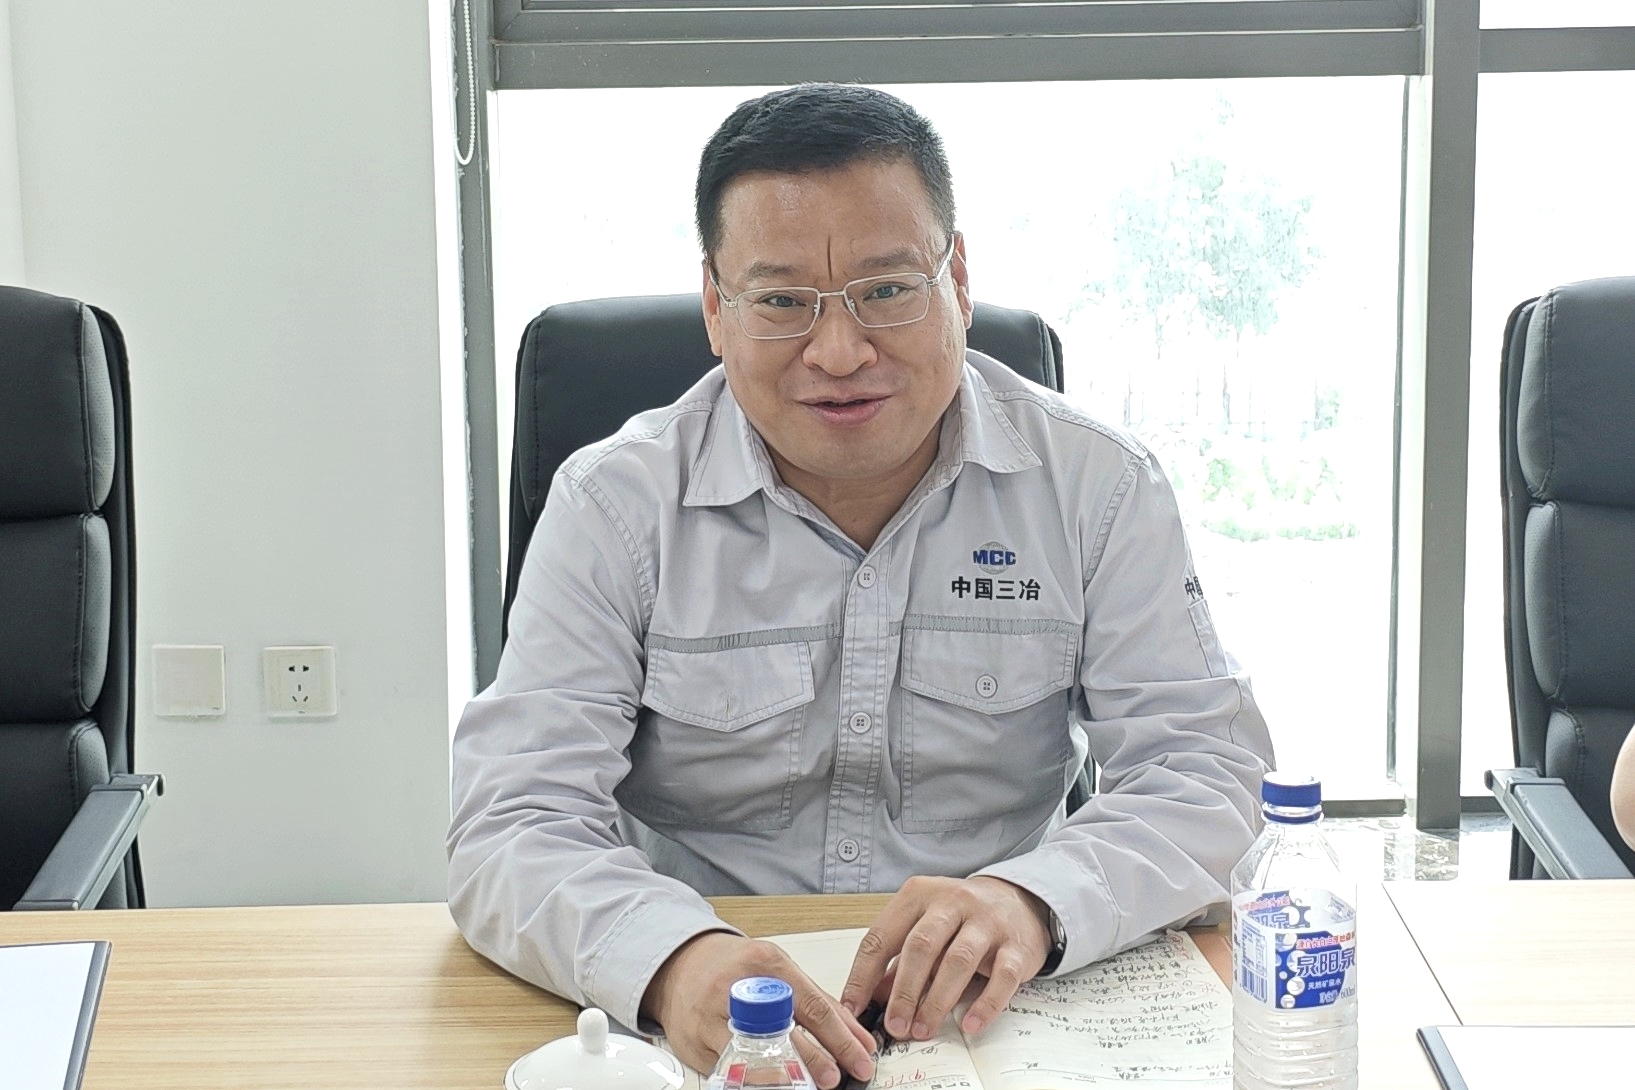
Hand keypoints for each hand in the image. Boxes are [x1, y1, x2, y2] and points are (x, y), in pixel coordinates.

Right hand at [642, 932, 876, 1088]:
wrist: (682, 966)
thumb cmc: (736, 967)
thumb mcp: (780, 968)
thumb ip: (818, 1001)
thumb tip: (856, 1035)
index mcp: (766, 964)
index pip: (812, 1007)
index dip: (841, 1037)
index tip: (862, 1057)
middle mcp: (737, 990)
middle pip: (783, 1033)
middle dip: (814, 1060)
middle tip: (836, 1077)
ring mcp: (712, 1019)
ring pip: (752, 1057)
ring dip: (784, 1077)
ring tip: (806, 1086)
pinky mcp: (695, 1045)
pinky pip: (729, 1071)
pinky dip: (754, 1082)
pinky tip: (772, 1085)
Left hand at [840, 876, 1051, 1041]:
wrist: (1019, 901)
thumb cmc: (963, 918)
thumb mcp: (925, 928)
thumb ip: (898, 960)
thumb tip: (870, 998)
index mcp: (919, 895)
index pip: (881, 936)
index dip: (862, 975)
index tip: (852, 1008)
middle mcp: (952, 902)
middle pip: (921, 947)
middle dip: (904, 991)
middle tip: (894, 1025)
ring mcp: (987, 921)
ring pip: (958, 961)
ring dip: (937, 1000)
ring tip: (922, 1030)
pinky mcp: (1017, 945)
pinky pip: (1002, 977)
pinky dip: (985, 1004)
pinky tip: (970, 1025)